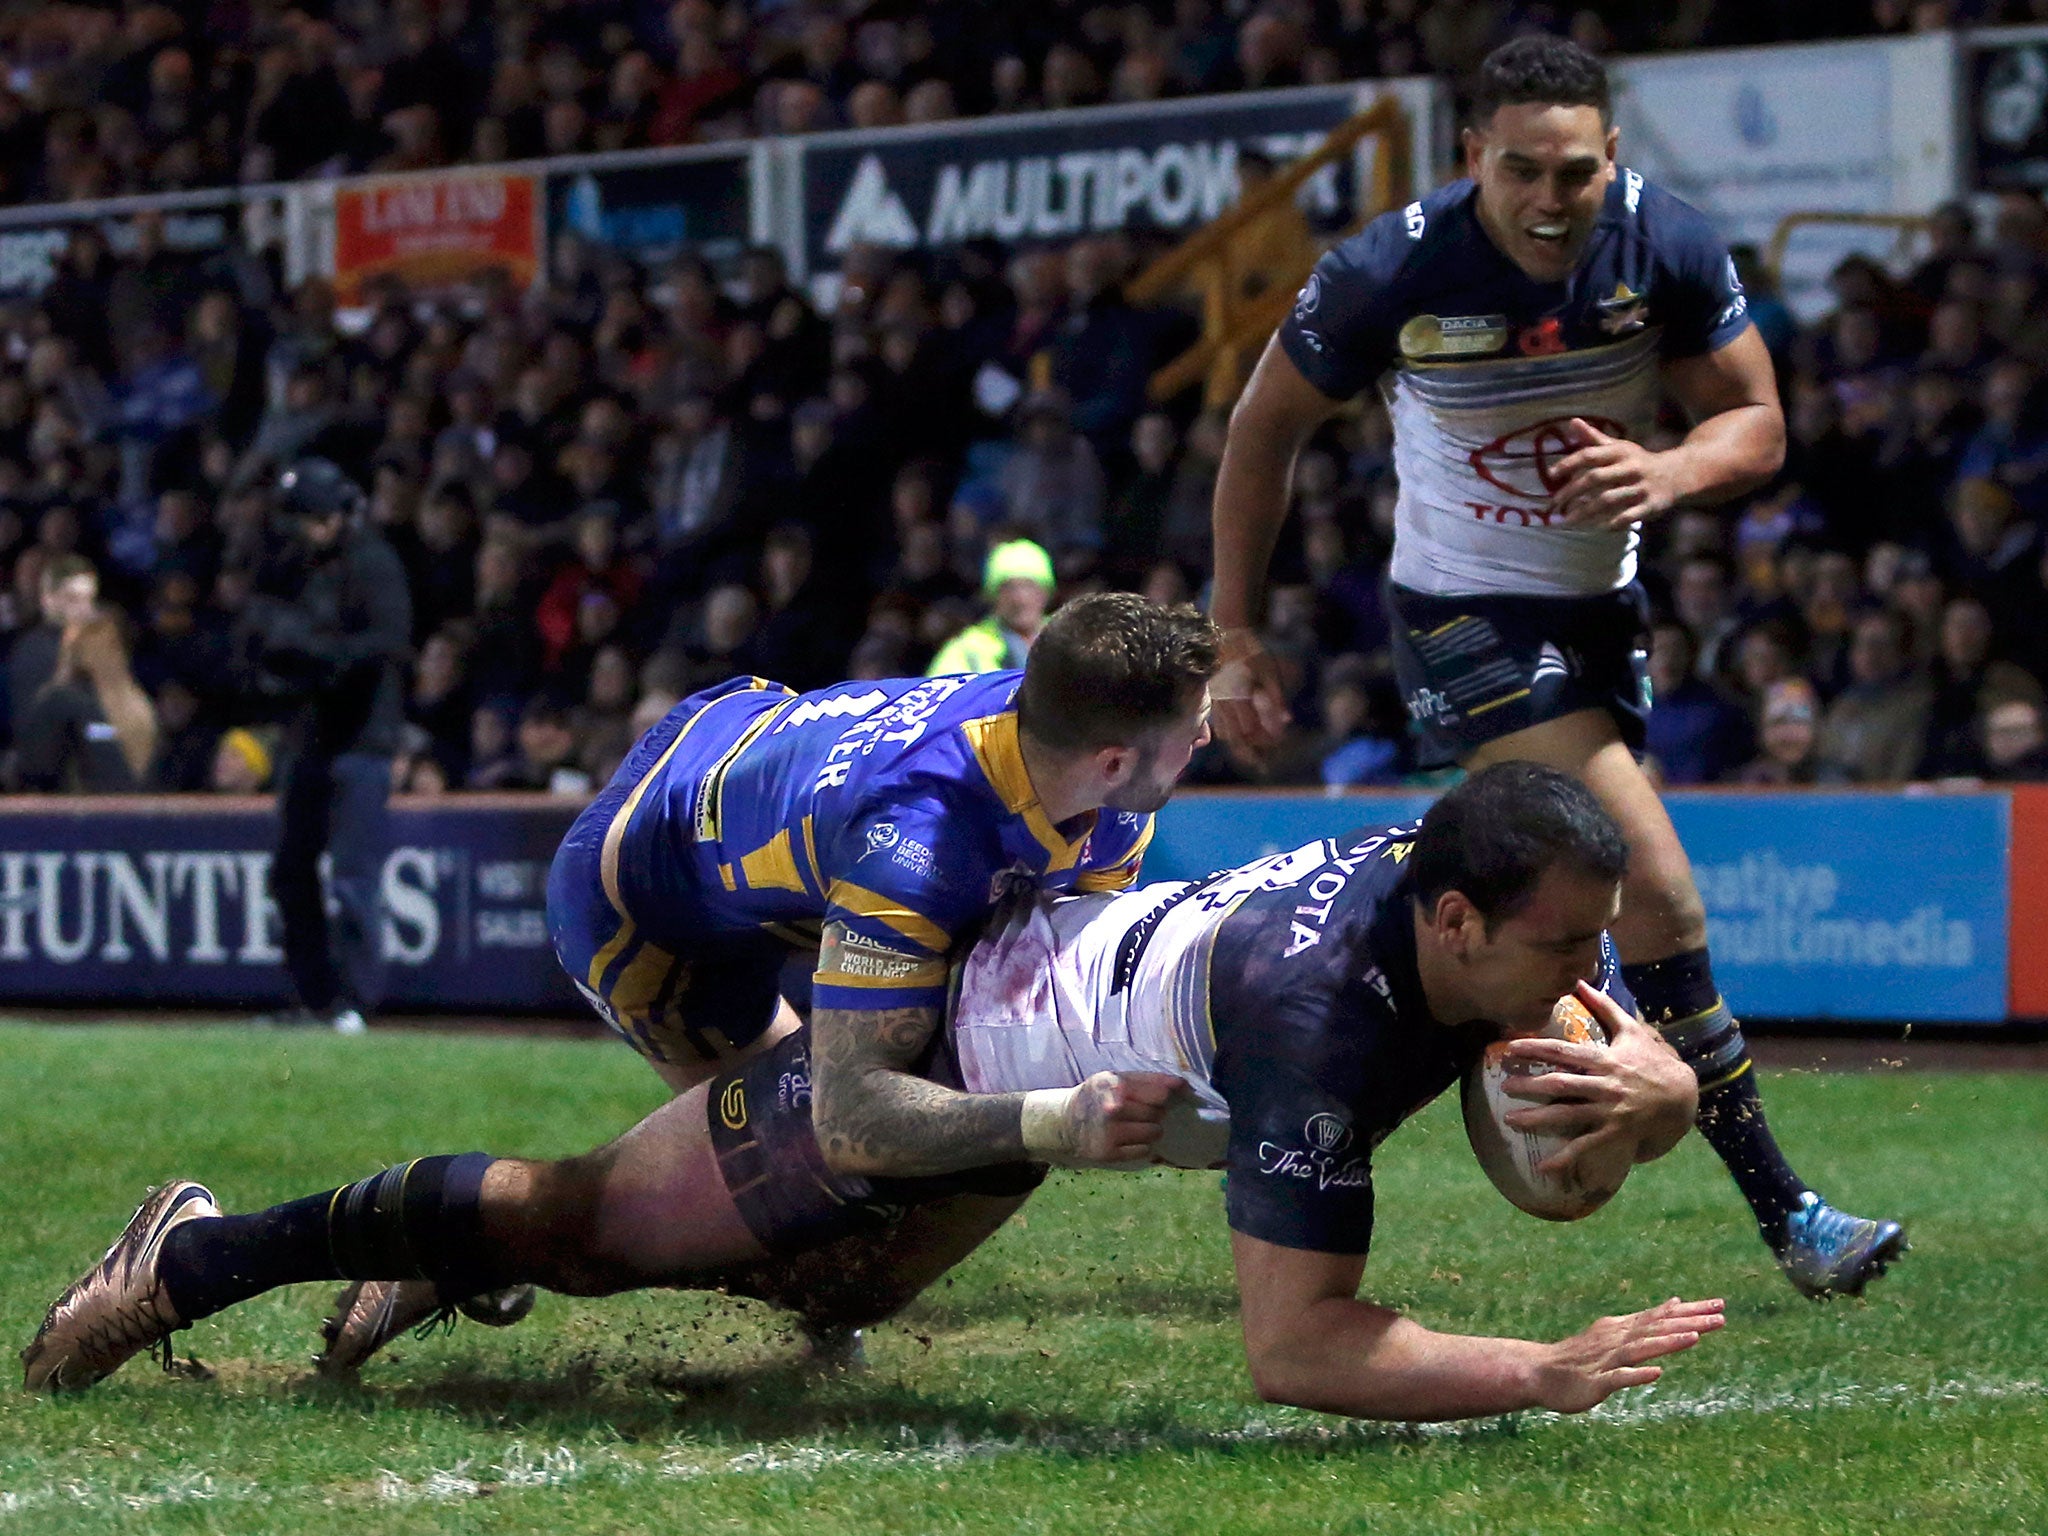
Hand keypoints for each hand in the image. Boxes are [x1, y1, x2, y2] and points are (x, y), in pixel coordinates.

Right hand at [1057, 1070, 1187, 1164]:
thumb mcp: (1115, 1078)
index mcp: (1115, 1084)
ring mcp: (1111, 1132)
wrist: (1065, 1123)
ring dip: (1151, 1129)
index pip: (1161, 1091)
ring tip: (1135, 1125)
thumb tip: (1183, 1085)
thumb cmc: (1098, 1097)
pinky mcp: (1110, 1153)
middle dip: (1156, 1110)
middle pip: (1159, 1111)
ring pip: (1155, 1131)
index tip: (1186, 1092)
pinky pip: (1145, 1150)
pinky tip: (1128, 1139)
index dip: (1176, 1091)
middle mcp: (1113, 1108)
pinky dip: (1142, 1145)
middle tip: (1142, 1110)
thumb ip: (1147, 1080)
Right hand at [1210, 627, 1291, 752]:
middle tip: (1262, 768)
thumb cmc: (1251, 653)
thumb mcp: (1269, 671)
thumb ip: (1277, 698)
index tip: (1279, 744)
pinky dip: (1230, 736)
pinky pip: (1219, 726)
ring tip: (1252, 758)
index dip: (1264, 740)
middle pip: (1234, 738)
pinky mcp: (1214, 701)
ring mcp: (1217, 703)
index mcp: (1239, 697)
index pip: (1249, 730)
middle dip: (1248, 754)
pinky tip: (1240, 738)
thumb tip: (1287, 721)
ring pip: (1225, 734)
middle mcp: (1225, 704)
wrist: (1227, 637)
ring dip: (1238, 748)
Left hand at [1497, 981, 1697, 1174]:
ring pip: (1568, 1116)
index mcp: (1605, 1060)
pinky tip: (1543, 1168)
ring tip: (1509, 1120)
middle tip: (1503, 1086)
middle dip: (1529, 1086)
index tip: (1510, 1047)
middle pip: (1560, 1085)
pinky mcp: (1616, 1134)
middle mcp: (1605, 1086)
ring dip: (1536, 1120)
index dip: (1535, 1048)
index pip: (1563, 1052)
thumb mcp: (1633, 1031)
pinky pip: (1587, 1148)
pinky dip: (1565, 1159)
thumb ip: (1605, 1006)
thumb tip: (1581, 980)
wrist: (1685, 1097)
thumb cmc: (1654, 1061)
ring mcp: (1610, 1112)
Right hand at [1533, 1296, 1725, 1413]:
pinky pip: (1619, 1378)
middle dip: (1690, 1323)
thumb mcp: (1615, 1333)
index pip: (1661, 1317)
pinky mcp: (1597, 1382)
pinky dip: (1637, 1374)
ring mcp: (1607, 1360)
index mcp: (1623, 1328)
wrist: (1540, 1372)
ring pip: (1642, 1349)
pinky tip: (1655, 1373)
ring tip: (1694, 1338)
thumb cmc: (1580, 1356)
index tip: (1720, 1305)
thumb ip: (1646, 1321)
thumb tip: (1676, 1303)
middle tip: (1721, 1317)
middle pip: (1658, 1329)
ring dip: (1667, 1343)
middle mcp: (1617, 1339)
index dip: (1691, 1312)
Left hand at [1548, 418, 1688, 529]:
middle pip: (1595, 478)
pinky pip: (1628, 516)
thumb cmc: (1638, 461)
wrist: (1678, 473)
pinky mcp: (1650, 505)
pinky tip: (1595, 528)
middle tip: (1554, 505)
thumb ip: (1594, 438)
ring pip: (1608, 499)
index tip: (1550, 475)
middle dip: (1571, 492)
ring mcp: (1641, 487)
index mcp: (1620, 452)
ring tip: (1567, 520)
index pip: (1590, 455)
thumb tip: (1571, 421)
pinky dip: (1611, 523)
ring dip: (1585, 511)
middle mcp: (1630, 467)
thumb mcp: (1618, 447)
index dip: (1569, 464)